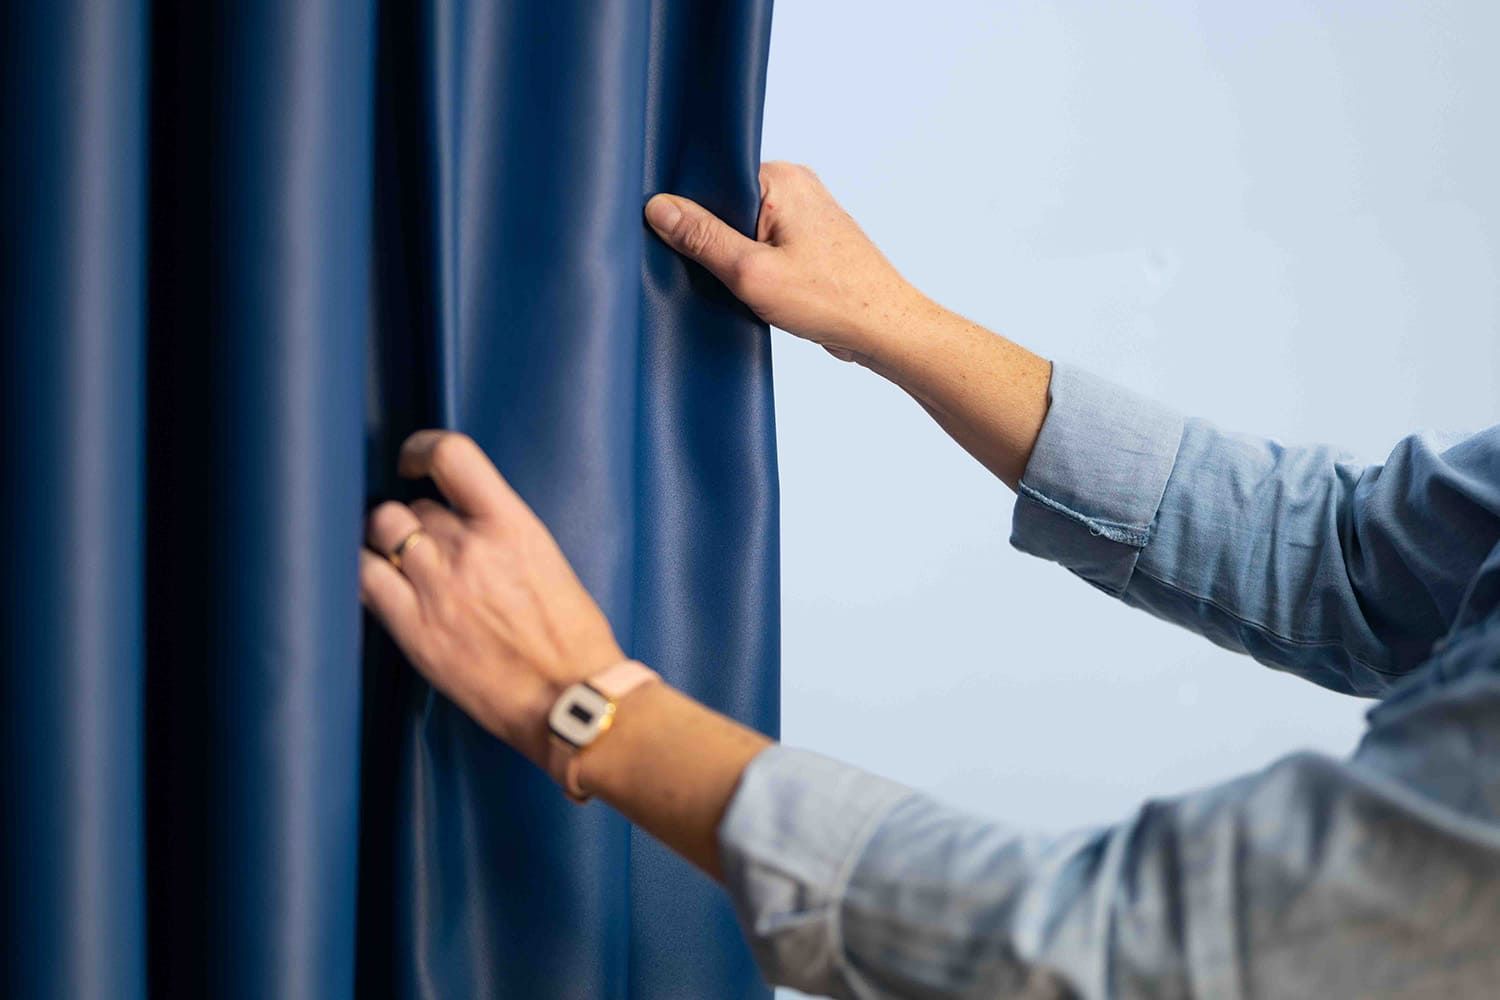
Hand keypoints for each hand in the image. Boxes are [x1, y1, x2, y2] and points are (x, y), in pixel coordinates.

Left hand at [360, 431, 625, 766]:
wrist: (571, 698)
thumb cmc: (572, 638)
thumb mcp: (548, 561)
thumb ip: (501, 534)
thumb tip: (464, 523)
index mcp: (511, 525)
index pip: (451, 455)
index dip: (421, 450)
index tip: (416, 465)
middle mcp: (468, 548)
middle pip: (413, 505)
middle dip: (415, 521)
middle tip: (424, 544)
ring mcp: (436, 587)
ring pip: (381, 530)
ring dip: (385, 542)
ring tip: (397, 562)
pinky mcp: (414, 629)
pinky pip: (363, 579)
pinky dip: (363, 572)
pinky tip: (376, 581)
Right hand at [645, 162, 919, 362]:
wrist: (885, 329)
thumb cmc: (833, 299)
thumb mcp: (751, 271)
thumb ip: (702, 238)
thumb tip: (659, 208)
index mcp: (781, 178)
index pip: (713, 179)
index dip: (689, 211)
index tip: (676, 240)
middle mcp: (796, 187)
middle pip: (726, 205)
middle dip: (712, 240)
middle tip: (714, 270)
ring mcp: (804, 214)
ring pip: (744, 230)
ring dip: (735, 259)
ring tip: (742, 284)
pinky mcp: (809, 242)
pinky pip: (763, 246)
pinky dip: (753, 269)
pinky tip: (755, 291)